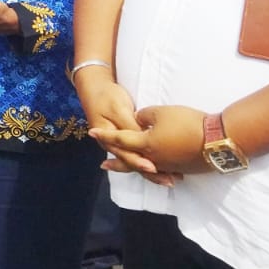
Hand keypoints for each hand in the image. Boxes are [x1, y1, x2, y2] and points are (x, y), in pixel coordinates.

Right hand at [73, 67, 176, 185]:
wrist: (95, 88)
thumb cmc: (106, 98)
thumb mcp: (118, 110)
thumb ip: (130, 126)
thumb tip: (143, 139)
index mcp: (108, 141)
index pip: (126, 155)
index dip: (140, 162)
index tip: (154, 168)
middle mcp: (114, 148)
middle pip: (135, 163)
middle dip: (152, 174)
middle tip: (170, 180)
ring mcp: (121, 146)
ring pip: (139, 161)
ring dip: (156, 172)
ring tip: (173, 179)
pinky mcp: (128, 142)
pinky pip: (141, 155)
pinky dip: (154, 162)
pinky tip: (167, 169)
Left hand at [91, 103, 207, 177]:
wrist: (218, 139)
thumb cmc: (187, 122)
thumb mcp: (161, 112)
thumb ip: (144, 116)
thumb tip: (139, 121)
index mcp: (145, 144)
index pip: (120, 139)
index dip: (105, 135)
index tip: (91, 133)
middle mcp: (153, 159)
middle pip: (130, 161)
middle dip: (116, 161)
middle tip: (103, 165)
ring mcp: (168, 166)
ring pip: (145, 167)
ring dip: (133, 167)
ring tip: (128, 169)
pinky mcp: (181, 168)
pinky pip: (161, 169)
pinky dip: (152, 168)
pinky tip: (153, 168)